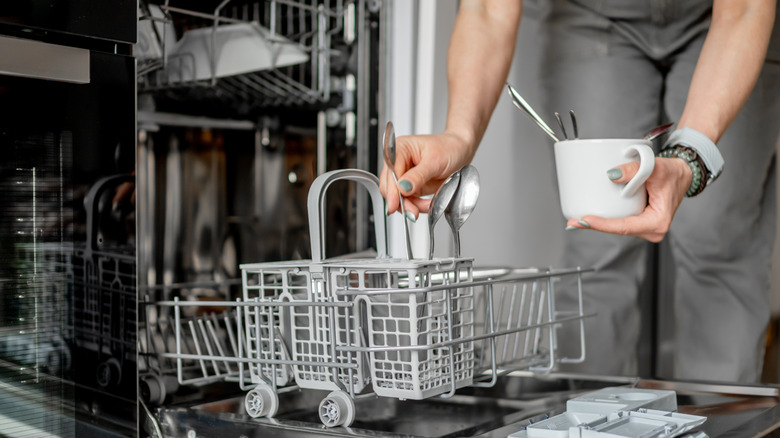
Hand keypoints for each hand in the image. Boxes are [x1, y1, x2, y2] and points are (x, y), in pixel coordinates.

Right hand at [379, 131, 474, 218]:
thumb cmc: (449, 148)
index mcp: (400, 149)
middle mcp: (399, 162)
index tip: (394, 204)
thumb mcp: (435, 161)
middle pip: (390, 187)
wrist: (461, 151)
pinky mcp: (411, 186)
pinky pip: (408, 200)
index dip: (392, 190)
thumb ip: (418, 176)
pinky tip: (427, 204)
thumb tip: (403, 187)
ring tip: (427, 206)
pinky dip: (417, 205)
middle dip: (401, 201)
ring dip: (411, 205)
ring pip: (397, 197)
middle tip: (413, 212)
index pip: (390, 172)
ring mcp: (404, 175)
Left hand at [565, 157, 691, 241]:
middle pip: (617, 230)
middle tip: (571, 223)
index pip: (625, 227)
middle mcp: (651, 229)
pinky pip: (620, 223)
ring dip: (598, 224)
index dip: (603, 225)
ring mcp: (645, 227)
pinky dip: (605, 219)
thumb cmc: (672, 173)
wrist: (682, 174)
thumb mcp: (655, 168)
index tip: (585, 220)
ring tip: (575, 221)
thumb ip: (634, 170)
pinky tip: (589, 218)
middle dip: (594, 227)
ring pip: (617, 228)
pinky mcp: (640, 222)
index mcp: (657, 222)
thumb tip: (612, 175)